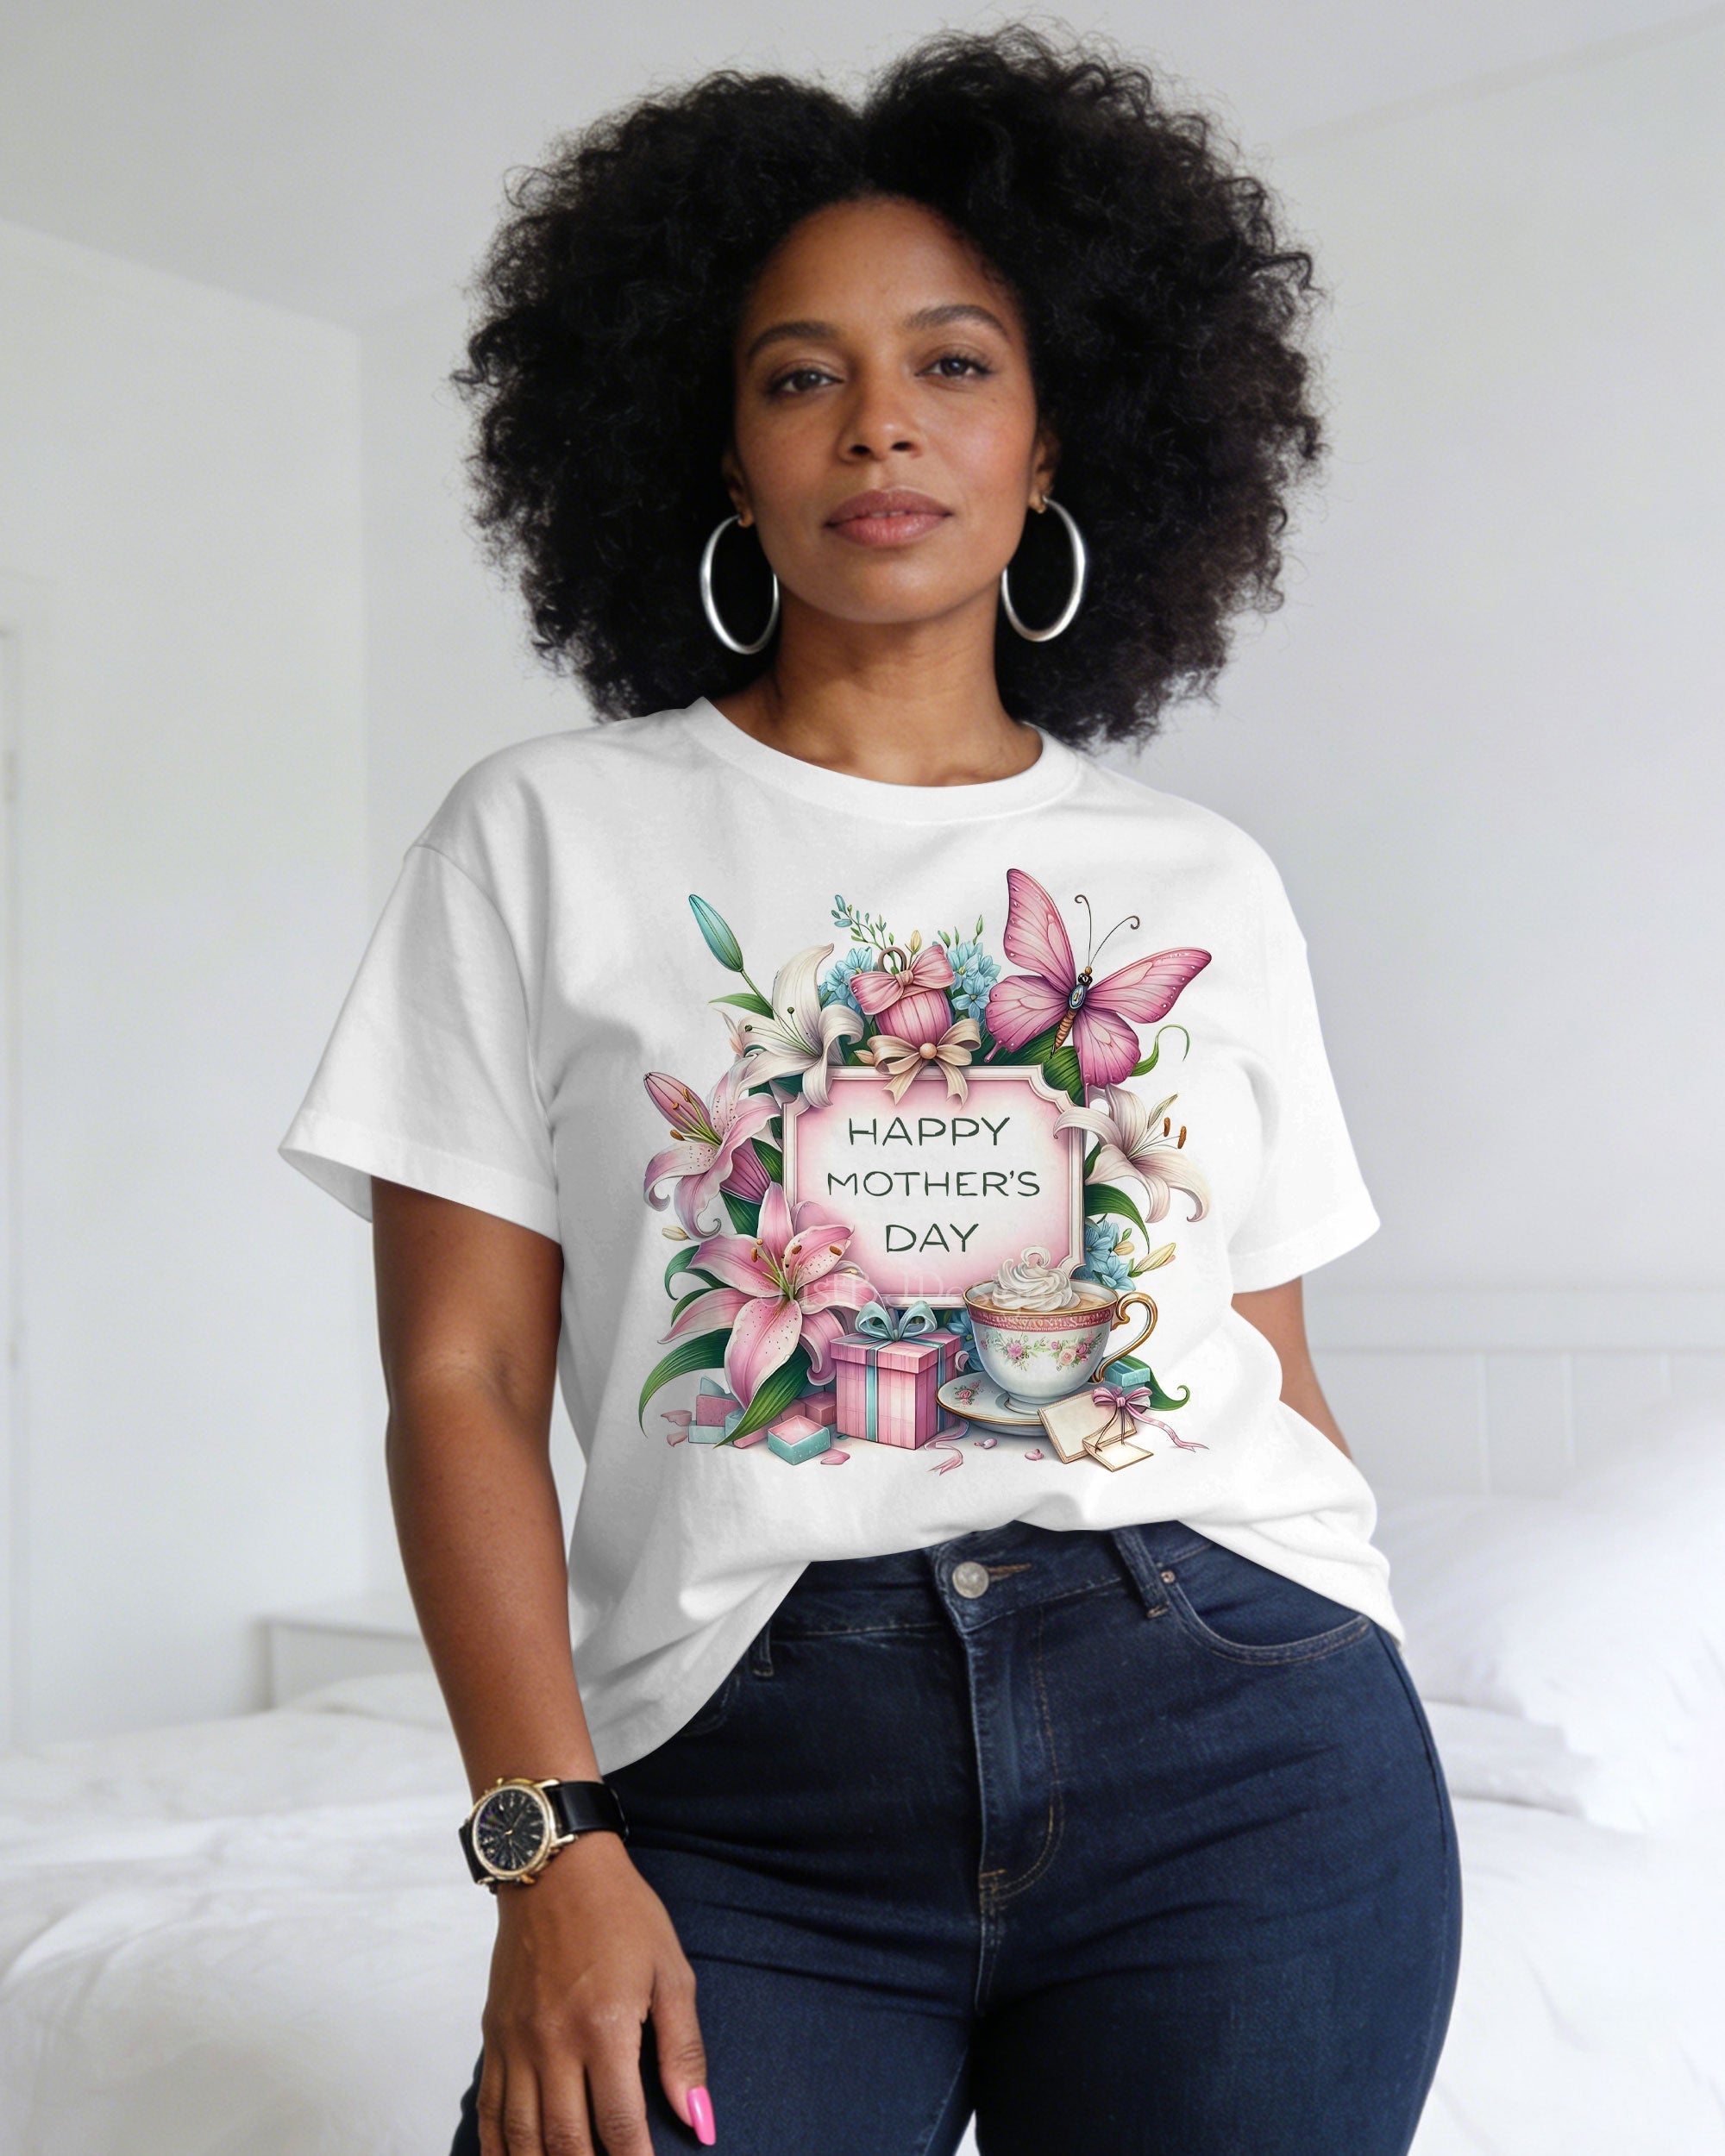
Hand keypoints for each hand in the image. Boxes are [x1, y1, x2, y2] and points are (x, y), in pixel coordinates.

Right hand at [476, 1830, 713, 2152]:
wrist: (556, 1868)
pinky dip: (499, 2147)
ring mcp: (518, 2042)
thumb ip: (683, 2050)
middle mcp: (555, 2042)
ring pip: (522, 2135)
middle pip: (566, 2141)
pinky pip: (490, 2108)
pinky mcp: (494, 2035)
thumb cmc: (622, 1913)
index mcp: (604, 2028)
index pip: (619, 2125)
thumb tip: (699, 2119)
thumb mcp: (670, 1971)